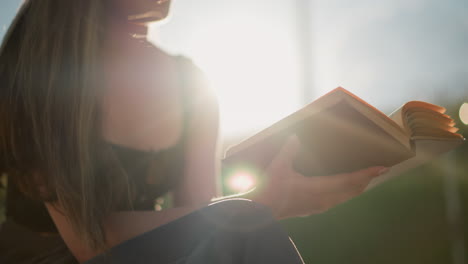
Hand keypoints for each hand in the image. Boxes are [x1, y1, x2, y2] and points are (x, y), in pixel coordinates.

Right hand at [252, 135, 389, 218]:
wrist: (261, 211)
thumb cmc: (270, 189)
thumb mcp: (279, 166)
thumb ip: (289, 150)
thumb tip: (295, 136)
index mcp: (318, 188)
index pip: (348, 181)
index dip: (366, 174)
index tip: (381, 168)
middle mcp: (323, 200)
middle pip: (352, 191)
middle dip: (366, 180)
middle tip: (378, 170)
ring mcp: (319, 206)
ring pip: (345, 197)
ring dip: (357, 187)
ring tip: (364, 178)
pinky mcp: (313, 209)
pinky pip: (337, 200)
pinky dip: (347, 192)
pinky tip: (344, 188)